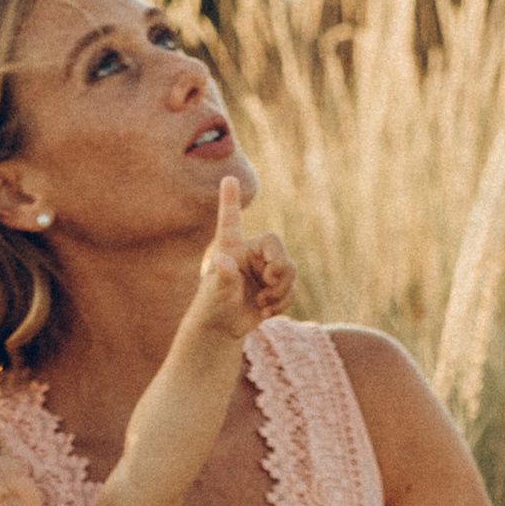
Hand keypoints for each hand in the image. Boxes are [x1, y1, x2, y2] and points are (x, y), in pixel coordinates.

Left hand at [183, 174, 293, 343]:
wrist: (223, 327)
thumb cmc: (212, 307)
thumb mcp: (215, 294)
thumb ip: (222, 277)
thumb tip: (224, 261)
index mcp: (231, 248)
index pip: (231, 221)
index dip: (231, 200)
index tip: (229, 178)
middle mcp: (250, 253)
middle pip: (278, 246)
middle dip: (280, 266)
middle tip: (270, 281)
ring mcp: (265, 269)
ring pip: (290, 269)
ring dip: (281, 289)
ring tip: (262, 303)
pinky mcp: (276, 286)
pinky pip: (292, 288)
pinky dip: (283, 302)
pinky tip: (266, 312)